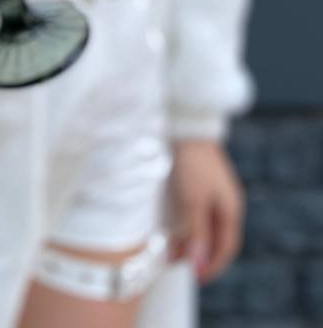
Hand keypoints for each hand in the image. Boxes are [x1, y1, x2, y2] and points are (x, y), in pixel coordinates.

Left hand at [170, 140, 244, 282]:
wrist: (186, 125)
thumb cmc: (191, 162)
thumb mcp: (192, 199)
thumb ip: (196, 231)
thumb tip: (199, 262)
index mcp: (231, 208)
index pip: (227, 246)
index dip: (213, 264)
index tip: (196, 277)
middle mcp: (225, 202)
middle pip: (216, 237)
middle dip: (200, 254)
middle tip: (179, 266)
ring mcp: (212, 192)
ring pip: (204, 225)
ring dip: (190, 240)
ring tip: (171, 252)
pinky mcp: (198, 183)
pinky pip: (195, 212)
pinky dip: (186, 225)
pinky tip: (172, 229)